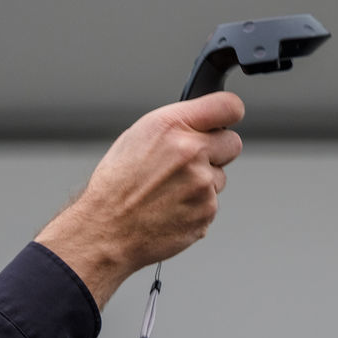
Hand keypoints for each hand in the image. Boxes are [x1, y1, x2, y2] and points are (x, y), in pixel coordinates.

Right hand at [35, 92, 243, 307]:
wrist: (105, 230)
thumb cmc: (116, 183)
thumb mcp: (138, 135)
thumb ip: (177, 124)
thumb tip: (201, 123)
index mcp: (173, 125)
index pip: (229, 106)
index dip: (229, 113)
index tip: (226, 118)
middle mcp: (192, 152)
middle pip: (233, 143)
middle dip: (217, 150)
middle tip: (192, 161)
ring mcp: (202, 184)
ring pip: (220, 176)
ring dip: (203, 181)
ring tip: (170, 190)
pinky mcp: (206, 213)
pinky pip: (211, 203)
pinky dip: (196, 206)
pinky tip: (171, 207)